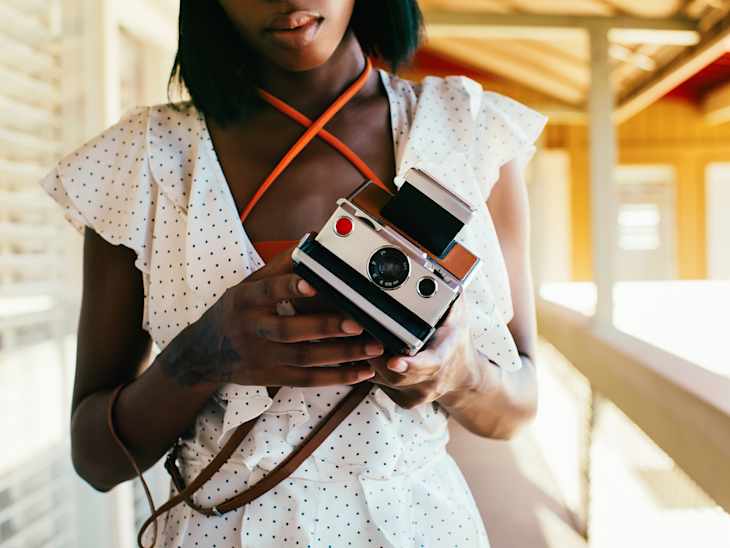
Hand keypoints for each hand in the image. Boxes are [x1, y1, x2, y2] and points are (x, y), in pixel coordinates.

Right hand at [210, 244, 382, 386]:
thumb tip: (312, 240)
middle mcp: (251, 329)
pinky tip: (361, 371)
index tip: (312, 283)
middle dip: (325, 327)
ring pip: (303, 358)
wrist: (203, 353)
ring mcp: (261, 357)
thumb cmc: (234, 312)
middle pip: (289, 330)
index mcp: (245, 300)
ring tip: (372, 346)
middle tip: (358, 322)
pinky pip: (307, 380)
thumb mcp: (247, 286)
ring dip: (341, 355)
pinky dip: (336, 377)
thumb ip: (280, 267)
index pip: (267, 291)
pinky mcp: (271, 377)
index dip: (288, 288)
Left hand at [367, 297, 490, 408]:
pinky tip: (361, 352)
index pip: (428, 365)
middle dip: (376, 356)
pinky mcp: (402, 399)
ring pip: (382, 379)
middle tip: (361, 337)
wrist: (463, 377)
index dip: (410, 365)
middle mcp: (430, 381)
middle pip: (397, 375)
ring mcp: (416, 393)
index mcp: (443, 358)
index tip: (395, 361)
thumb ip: (449, 295)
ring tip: (357, 340)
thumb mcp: (459, 317)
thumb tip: (438, 269)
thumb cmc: (457, 343)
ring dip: (367, 360)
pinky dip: (368, 368)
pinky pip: (378, 384)